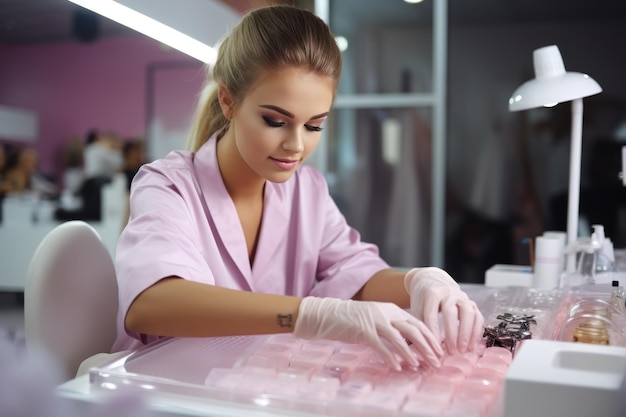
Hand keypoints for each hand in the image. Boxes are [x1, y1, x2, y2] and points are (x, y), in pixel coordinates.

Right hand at [294, 297, 442, 370]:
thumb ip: (392, 326)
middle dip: (427, 347)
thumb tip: (409, 343)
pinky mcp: (362, 331)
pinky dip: (391, 357)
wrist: (327, 314)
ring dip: (411, 354)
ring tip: (419, 366)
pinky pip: (381, 346)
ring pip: (399, 339)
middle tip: (436, 362)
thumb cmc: (351, 319)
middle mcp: (385, 313)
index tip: (439, 351)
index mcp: (391, 309)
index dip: (430, 337)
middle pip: (413, 330)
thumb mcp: (376, 318)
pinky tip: (398, 366)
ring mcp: (374, 321)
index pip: (417, 322)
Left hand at [404, 267, 483, 354]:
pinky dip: (476, 332)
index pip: (431, 314)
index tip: (434, 349)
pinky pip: (477, 316)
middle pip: (451, 313)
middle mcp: (448, 292)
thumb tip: (422, 349)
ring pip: (468, 313)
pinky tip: (472, 346)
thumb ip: (420, 324)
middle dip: (451, 334)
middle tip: (451, 352)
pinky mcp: (471, 302)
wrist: (432, 281)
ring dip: (466, 334)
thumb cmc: (423, 300)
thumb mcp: (417, 308)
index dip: (433, 333)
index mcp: (432, 293)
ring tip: (463, 350)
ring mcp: (462, 296)